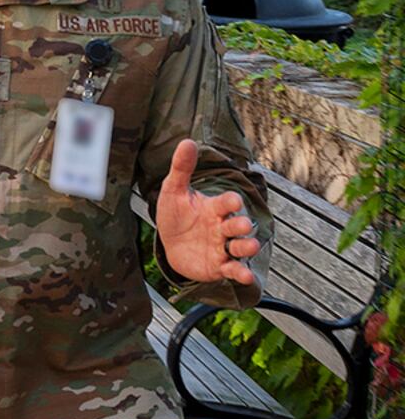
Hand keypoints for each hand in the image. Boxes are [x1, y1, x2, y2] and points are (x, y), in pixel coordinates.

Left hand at [155, 139, 260, 285]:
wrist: (170, 243)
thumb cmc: (176, 215)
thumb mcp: (173, 191)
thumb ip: (181, 169)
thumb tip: (187, 142)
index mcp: (215, 208)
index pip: (228, 202)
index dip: (231, 202)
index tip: (231, 201)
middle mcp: (223, 227)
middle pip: (239, 225)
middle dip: (242, 225)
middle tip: (241, 225)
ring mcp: (223, 247)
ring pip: (242, 247)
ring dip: (247, 247)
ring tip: (249, 246)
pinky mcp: (219, 266)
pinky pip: (233, 269)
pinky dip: (241, 273)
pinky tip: (244, 276)